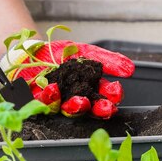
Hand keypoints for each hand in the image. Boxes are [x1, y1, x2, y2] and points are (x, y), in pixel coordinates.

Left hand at [0, 40, 134, 118]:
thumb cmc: (60, 55)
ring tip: (80, 101)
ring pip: (68, 109)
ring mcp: (57, 103)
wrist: (31, 51)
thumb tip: (130, 69)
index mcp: (89, 90)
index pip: (105, 97)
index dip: (112, 96)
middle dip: (99, 109)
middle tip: (106, 108)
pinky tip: (53, 89)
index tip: (116, 92)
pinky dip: (50, 96)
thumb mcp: (87, 52)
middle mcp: (75, 99)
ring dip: (76, 107)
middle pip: (90, 108)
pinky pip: (45, 103)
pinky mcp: (38, 102)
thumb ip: (109, 60)